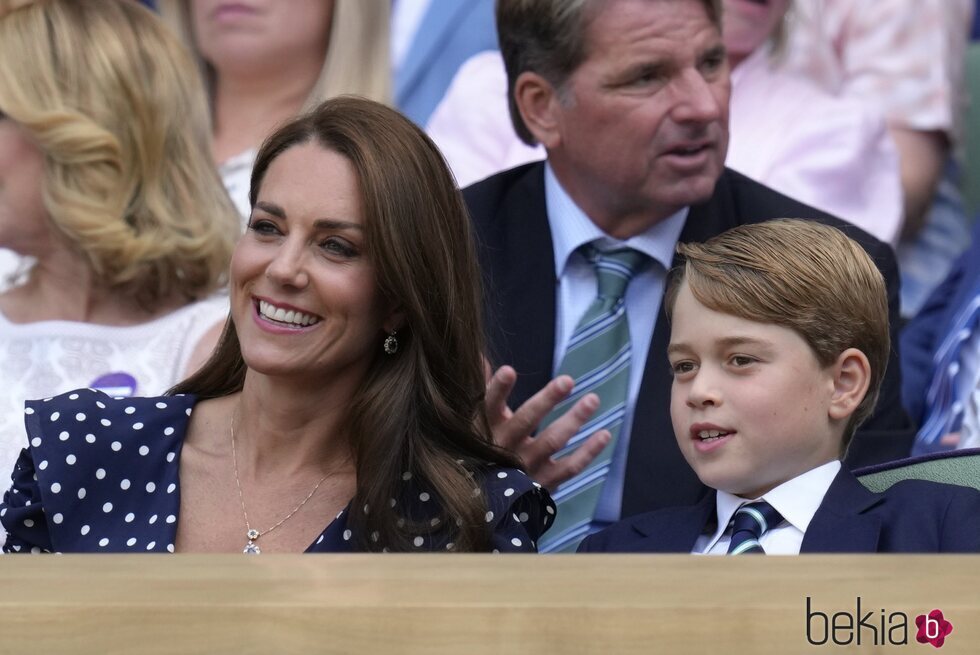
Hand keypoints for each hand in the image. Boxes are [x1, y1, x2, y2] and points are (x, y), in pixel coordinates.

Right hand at [485, 365, 610, 489]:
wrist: (484, 504)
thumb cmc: (481, 451)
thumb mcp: (476, 422)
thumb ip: (484, 389)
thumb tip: (482, 356)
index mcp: (486, 428)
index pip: (490, 405)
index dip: (498, 389)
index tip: (510, 370)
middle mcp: (504, 447)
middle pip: (526, 420)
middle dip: (547, 400)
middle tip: (567, 380)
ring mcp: (525, 466)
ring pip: (552, 441)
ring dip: (574, 420)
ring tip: (593, 399)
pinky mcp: (542, 483)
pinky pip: (569, 468)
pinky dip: (588, 452)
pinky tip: (604, 434)